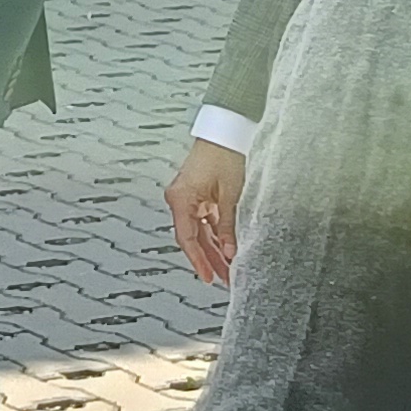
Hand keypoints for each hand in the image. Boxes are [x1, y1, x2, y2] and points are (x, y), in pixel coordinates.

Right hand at [167, 138, 246, 285]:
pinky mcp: (199, 195)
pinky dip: (216, 236)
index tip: (208, 276)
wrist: (226, 132)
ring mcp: (189, 198)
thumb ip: (228, 226)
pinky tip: (226, 249)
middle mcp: (180, 199)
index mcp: (181, 199)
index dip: (198, 260)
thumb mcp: (230, 195)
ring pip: (199, 232)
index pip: (187, 238)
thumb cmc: (224, 155)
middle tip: (223, 278)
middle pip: (192, 238)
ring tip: (228, 269)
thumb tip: (230, 251)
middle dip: (209, 259)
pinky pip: (204, 222)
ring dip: (213, 250)